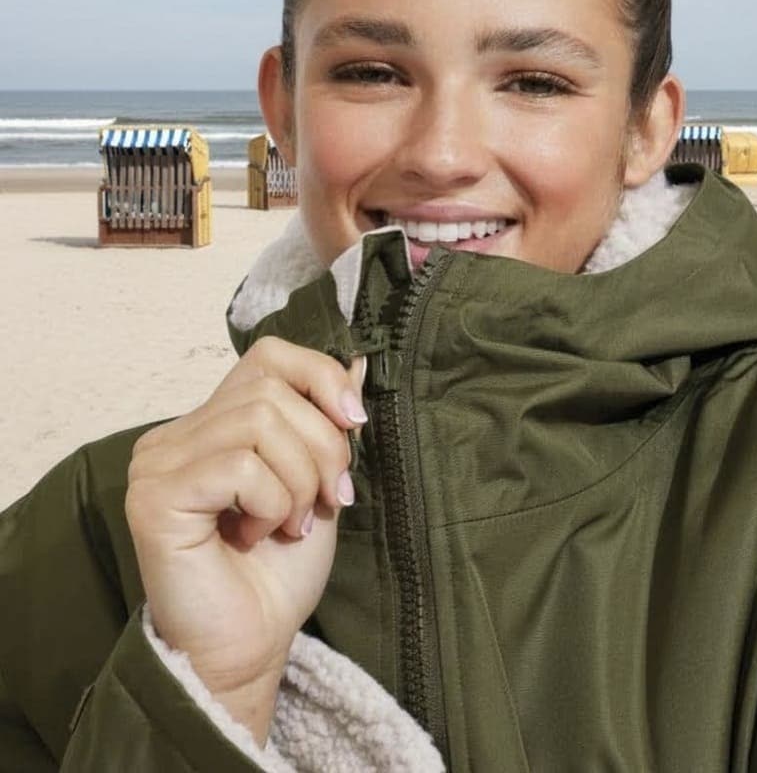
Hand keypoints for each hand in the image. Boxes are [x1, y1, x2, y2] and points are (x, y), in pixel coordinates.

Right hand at [125, 337, 364, 741]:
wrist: (251, 645)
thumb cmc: (281, 570)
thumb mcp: (320, 481)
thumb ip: (329, 422)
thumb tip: (357, 362)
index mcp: (212, 424)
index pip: (268, 357)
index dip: (320, 377)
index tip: (356, 423)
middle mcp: (176, 435)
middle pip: (270, 390)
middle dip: (323, 445)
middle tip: (329, 499)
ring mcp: (158, 463)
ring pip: (259, 421)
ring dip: (300, 479)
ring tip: (292, 523)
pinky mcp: (154, 497)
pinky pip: (239, 466)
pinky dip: (272, 502)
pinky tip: (259, 535)